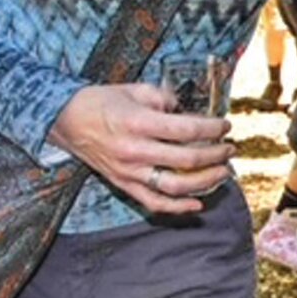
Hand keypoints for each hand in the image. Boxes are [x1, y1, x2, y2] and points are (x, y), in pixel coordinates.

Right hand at [47, 84, 234, 214]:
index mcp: (139, 123)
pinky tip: (198, 204)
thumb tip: (188, 111)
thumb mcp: (136, 89)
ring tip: (223, 173)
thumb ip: (165, 99)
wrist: (66, 120)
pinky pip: (153, 202)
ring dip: (205, 182)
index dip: (212, 129)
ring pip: (174, 186)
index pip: (187, 130)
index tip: (225, 126)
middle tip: (230, 149)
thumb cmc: (102, 101)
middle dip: (216, 155)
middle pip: (186, 160)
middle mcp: (134, 150)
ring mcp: (128, 172)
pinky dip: (177, 208)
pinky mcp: (123, 184)